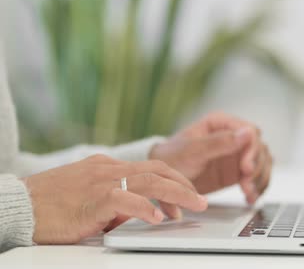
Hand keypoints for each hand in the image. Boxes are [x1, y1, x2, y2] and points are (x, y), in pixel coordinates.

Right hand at [22, 155, 206, 244]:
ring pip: (151, 181)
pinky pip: (127, 199)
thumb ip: (116, 201)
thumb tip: (140, 213)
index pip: (151, 168)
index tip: (186, 197)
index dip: (174, 182)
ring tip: (193, 208)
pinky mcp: (94, 198)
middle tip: (201, 201)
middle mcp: (109, 168)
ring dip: (177, 194)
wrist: (20, 206)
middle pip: (158, 170)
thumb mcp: (91, 198)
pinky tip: (157, 219)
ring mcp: (102, 180)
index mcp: (109, 166)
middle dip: (185, 184)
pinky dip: (146, 208)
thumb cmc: (51, 206)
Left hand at [149, 112, 272, 203]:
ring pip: (262, 163)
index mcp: (222, 124)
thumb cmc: (172, 158)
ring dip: (259, 179)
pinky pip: (256, 178)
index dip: (253, 150)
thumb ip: (219, 142)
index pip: (251, 132)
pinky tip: (250, 197)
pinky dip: (257, 188)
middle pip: (260, 149)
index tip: (246, 168)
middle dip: (257, 168)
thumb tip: (247, 133)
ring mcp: (237, 155)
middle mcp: (233, 137)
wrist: (161, 178)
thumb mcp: (192, 150)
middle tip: (246, 184)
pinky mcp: (237, 172)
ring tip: (248, 193)